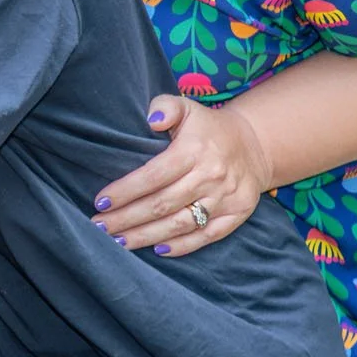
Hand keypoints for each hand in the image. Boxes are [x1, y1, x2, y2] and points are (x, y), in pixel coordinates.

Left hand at [94, 94, 270, 256]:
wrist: (256, 144)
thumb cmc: (208, 127)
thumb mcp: (187, 107)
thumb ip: (165, 107)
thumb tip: (151, 120)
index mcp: (194, 150)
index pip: (153, 175)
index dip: (126, 191)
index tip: (101, 201)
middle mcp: (211, 176)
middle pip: (162, 204)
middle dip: (127, 218)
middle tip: (99, 227)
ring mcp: (226, 198)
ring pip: (181, 224)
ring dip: (147, 236)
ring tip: (119, 242)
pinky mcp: (238, 213)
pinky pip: (207, 236)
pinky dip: (182, 246)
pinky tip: (157, 250)